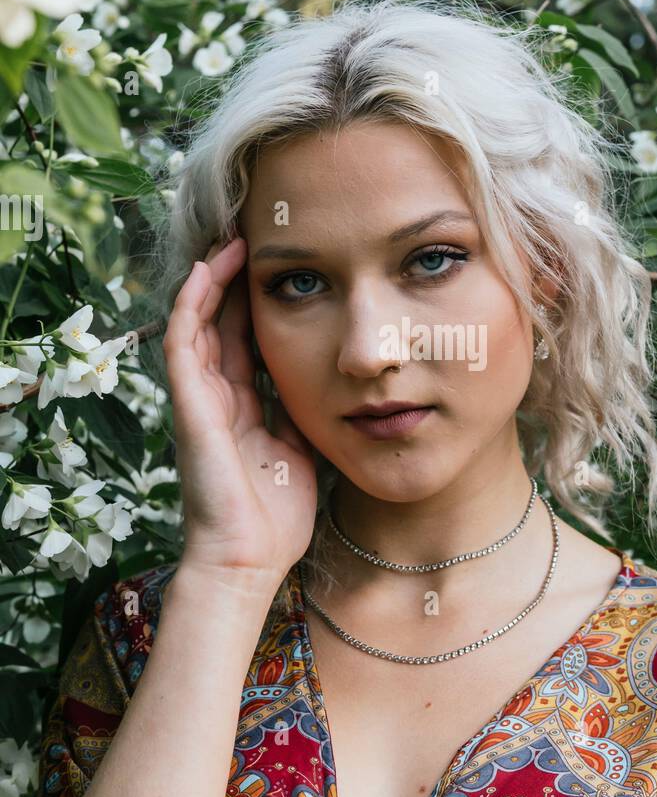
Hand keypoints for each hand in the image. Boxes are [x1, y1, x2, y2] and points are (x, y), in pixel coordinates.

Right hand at [162, 236, 318, 588]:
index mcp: (243, 407)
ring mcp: (199, 400)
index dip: (259, 301)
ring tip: (231, 239)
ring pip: (198, 323)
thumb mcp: (303, 451)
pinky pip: (183, 344)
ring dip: (212, 280)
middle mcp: (218, 397)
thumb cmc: (276, 519)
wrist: (248, 561)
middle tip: (254, 235)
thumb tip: (334, 383)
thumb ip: (306, 415)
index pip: (247, 339)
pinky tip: (206, 271)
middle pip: (222, 322)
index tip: (283, 265)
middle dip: (235, 280)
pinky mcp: (188, 406)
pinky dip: (191, 305)